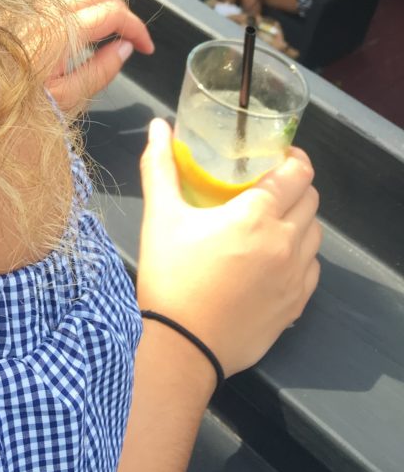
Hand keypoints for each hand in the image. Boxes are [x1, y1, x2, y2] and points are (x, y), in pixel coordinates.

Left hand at [20, 0, 154, 113]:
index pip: (112, 14)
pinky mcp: (14, 3)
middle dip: (121, 13)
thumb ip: (101, 70)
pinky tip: (77, 15)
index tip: (146, 46)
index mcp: (59, 31)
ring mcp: (26, 2)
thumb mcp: (67, 98)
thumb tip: (126, 48)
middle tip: (130, 37)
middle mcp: (42, 8)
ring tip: (109, 25)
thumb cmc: (15, 104)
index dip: (136, 28)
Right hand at [137, 119, 321, 377]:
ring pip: (314, 234)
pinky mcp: (296, 305)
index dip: (293, 158)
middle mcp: (286, 243)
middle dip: (294, 186)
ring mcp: (296, 277)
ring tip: (271, 222)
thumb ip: (161, 166)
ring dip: (299, 220)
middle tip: (267, 186)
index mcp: (257, 215)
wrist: (183, 345)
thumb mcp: (161, 216)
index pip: (298, 173)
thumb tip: (158, 125)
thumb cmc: (171, 275)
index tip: (275, 155)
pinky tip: (273, 259)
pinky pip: (312, 269)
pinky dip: (299, 256)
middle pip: (311, 200)